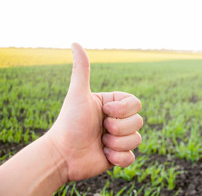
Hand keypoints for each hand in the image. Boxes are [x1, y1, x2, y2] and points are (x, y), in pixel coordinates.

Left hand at [46, 43, 142, 180]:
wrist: (62, 155)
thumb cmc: (69, 123)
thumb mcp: (78, 94)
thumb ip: (81, 69)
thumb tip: (74, 42)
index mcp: (113, 105)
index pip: (136, 103)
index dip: (123, 109)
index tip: (104, 111)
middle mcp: (118, 120)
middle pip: (139, 121)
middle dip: (118, 128)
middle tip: (100, 130)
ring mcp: (120, 138)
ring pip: (137, 139)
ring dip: (116, 143)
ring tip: (100, 143)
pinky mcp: (119, 156)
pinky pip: (132, 157)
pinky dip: (119, 158)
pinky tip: (104, 156)